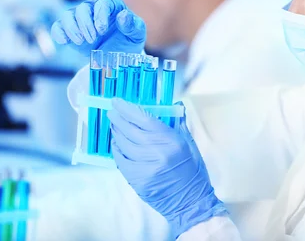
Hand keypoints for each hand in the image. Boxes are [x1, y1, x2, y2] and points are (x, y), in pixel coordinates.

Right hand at [51, 0, 145, 55]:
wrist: (118, 56)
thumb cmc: (129, 41)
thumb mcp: (137, 35)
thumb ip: (133, 25)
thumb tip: (123, 15)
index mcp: (112, 5)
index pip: (103, 3)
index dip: (100, 15)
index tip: (102, 30)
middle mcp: (94, 9)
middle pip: (83, 9)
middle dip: (85, 24)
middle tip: (92, 39)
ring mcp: (80, 19)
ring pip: (68, 15)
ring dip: (71, 28)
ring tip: (81, 42)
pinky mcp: (70, 31)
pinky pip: (58, 27)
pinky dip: (58, 33)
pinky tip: (64, 42)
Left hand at [108, 99, 226, 237]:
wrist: (191, 202)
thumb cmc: (193, 171)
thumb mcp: (190, 144)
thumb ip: (178, 123)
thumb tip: (173, 105)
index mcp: (172, 141)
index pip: (144, 119)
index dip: (128, 109)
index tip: (117, 102)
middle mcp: (157, 153)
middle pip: (131, 131)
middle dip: (118, 119)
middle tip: (111, 112)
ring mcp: (146, 169)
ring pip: (124, 146)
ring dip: (116, 134)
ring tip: (114, 127)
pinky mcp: (138, 181)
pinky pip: (122, 162)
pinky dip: (118, 151)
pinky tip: (117, 145)